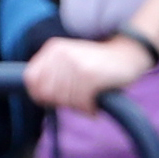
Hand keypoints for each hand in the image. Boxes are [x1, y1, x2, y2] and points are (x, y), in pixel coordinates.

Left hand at [23, 33, 150, 111]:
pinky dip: (88, 109)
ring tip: (88, 100)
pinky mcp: (91, 76)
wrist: (127, 54)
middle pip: (48, 93)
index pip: (31, 78)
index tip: (54, 99)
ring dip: (78, 107)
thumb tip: (37, 96)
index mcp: (54, 48)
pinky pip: (80, 103)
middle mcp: (62, 54)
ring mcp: (76, 64)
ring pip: (64, 100)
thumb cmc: (97, 63)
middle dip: (62, 102)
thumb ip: (51, 74)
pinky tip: (94, 104)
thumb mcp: (69, 60)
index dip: (40, 94)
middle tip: (77, 101)